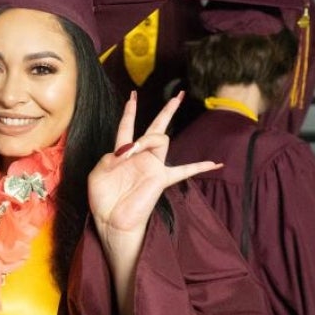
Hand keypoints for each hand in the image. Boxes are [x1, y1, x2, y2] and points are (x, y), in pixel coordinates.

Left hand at [88, 91, 219, 247]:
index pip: (127, 127)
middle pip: (156, 127)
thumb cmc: (102, 198)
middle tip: (179, 95)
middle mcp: (140, 156)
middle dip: (168, 111)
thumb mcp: (98, 172)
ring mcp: (152, 166)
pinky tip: (216, 164)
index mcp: (122, 153)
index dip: (130, 111)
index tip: (133, 96)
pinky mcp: (160, 178)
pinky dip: (199, 167)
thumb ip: (111, 156)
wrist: (111, 219)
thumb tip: (130, 147)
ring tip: (135, 150)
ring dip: (146, 139)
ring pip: (160, 139)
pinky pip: (184, 170)